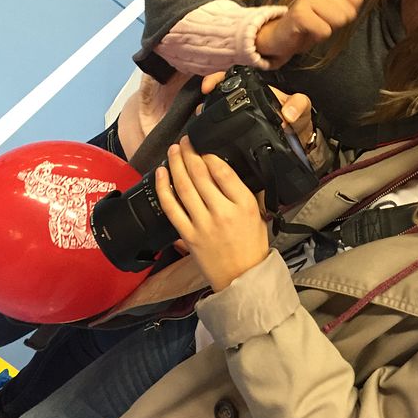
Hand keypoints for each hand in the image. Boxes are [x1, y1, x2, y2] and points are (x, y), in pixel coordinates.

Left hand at [155, 136, 268, 291]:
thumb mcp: (258, 212)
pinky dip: (163, 189)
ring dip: (175, 164)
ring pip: (183, 187)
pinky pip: (171, 208)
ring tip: (173, 151)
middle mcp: (222, 212)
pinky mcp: (188, 235)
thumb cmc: (251, 245)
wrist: (242, 276)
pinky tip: (160, 174)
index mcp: (243, 204)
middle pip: (200, 175)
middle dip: (189, 153)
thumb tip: (220, 168)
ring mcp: (202, 224)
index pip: (223, 171)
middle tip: (184, 141)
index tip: (203, 147)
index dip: (209, 155)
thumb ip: (241, 190)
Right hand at [201, 74, 314, 149]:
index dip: (216, 79)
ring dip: (206, 118)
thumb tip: (288, 115)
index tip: (207, 86)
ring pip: (216, 115)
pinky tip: (207, 140)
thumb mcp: (301, 108)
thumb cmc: (297, 119)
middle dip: (206, 101)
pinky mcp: (237, 138)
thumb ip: (298, 105)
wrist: (298, 142)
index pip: (230, 79)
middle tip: (201, 110)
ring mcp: (239, 120)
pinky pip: (221, 134)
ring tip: (201, 123)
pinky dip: (213, 136)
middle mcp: (244, 103)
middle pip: (217, 97)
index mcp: (255, 91)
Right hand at [254, 0, 362, 66]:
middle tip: (319, 21)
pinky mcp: (299, 13)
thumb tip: (357, 2)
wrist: (282, 34)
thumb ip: (350, 3)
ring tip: (313, 25)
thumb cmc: (311, 22)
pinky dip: (318, 36)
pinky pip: (325, 31)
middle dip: (336, 22)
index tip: (329, 13)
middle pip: (348, 12)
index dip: (347, 12)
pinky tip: (307, 30)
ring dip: (326, 29)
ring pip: (338, 20)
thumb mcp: (334, 10)